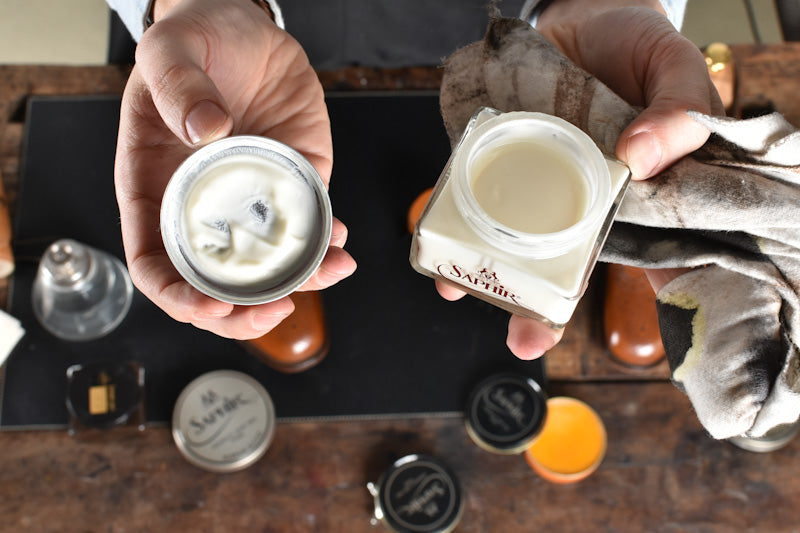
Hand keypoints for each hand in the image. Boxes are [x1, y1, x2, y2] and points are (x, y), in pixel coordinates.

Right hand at [114, 0, 355, 338]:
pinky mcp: (291, 186)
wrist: (246, 29)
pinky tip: (340, 243)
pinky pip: (306, 228)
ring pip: (269, 265)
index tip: (206, 305)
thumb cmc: (194, 41)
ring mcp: (250, 201)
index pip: (155, 263)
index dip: (176, 295)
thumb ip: (177, 86)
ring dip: (300, 282)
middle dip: (242, 311)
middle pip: (214, 283)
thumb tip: (207, 129)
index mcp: (156, 189)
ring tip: (331, 273)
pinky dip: (325, 245)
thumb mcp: (169, 49)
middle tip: (275, 311)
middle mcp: (204, 207)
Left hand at [439, 0, 723, 359]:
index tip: (580, 331)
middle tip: (522, 337)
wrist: (586, 11)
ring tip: (455, 284)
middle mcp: (575, 194)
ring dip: (480, 265)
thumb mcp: (676, 70)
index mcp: (627, 193)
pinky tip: (434, 228)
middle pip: (554, 262)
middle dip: (534, 304)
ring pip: (504, 233)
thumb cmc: (639, 48)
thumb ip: (679, 110)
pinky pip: (471, 181)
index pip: (618, 261)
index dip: (598, 300)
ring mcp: (531, 174)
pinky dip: (452, 206)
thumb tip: (641, 154)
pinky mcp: (495, 147)